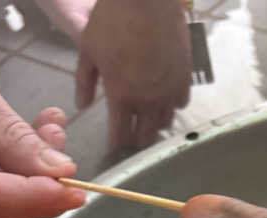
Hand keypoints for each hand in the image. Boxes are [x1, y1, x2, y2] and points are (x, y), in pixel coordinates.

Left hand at [75, 0, 191, 150]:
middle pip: (145, 137)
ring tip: (147, 119)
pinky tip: (164, 98)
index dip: (116, 146)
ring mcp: (169, 90)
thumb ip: (84, 81)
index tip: (112, 149)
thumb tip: (81, 106)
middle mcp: (148, 100)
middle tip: (130, 137)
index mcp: (122, 96)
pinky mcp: (185, 78)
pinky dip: (171, 105)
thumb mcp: (88, 48)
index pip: (120, 136)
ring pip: (165, 123)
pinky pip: (180, 103)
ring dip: (154, 124)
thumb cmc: (111, 19)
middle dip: (136, 141)